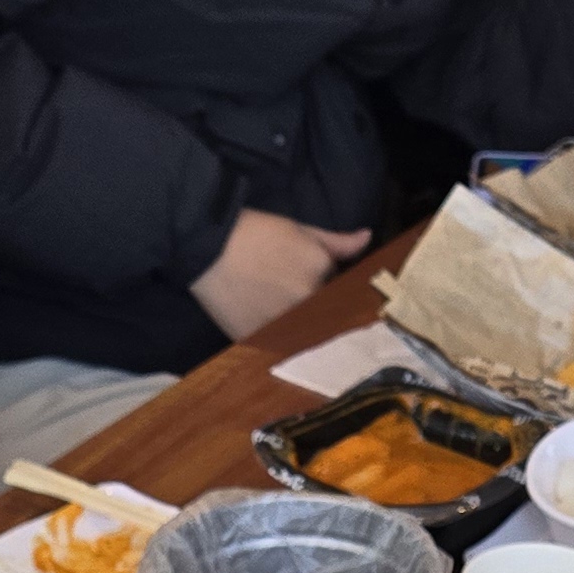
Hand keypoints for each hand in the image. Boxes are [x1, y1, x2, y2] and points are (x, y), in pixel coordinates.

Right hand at [191, 208, 368, 339]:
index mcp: (322, 272)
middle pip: (322, 311)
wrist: (207, 247)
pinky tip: (259, 313)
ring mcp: (285, 323)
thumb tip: (367, 237)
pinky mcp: (261, 339)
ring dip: (295, 321)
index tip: (310, 282)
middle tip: (284, 289)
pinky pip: (279, 341)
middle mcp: (308, 301)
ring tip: (270, 302)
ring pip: (302, 329)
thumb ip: (338, 242)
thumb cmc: (255, 232)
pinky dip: (275, 332)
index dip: (327, 286)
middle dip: (311, 304)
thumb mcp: (301, 230)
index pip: (340, 289)